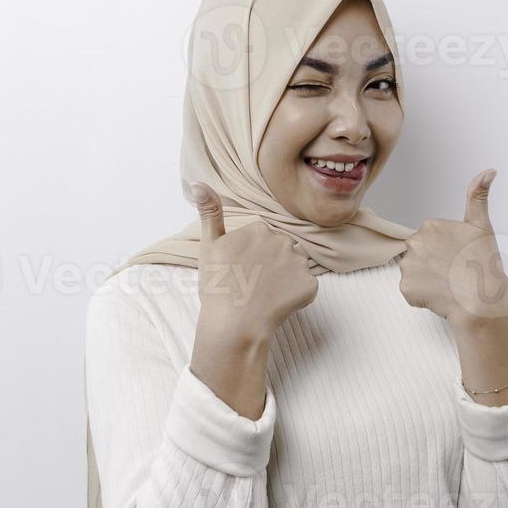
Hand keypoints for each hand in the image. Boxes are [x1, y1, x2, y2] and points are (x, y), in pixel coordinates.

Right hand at [190, 181, 317, 342]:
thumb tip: (197, 182)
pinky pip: (306, 288)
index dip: (252, 258)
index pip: (263, 240)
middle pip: (282, 251)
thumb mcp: (209, 246)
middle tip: (252, 285)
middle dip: (272, 265)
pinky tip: (277, 304)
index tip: (241, 272)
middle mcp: (283, 240)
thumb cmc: (218, 287)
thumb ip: (209, 212)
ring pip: (295, 268)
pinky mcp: (310, 285)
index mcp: (259, 228)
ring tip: (265, 295)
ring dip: (285, 279)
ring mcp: (298, 263)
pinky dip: (296, 297)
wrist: (233, 324)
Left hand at [397, 168, 507, 328]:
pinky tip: (439, 295)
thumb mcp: (481, 225)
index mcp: (430, 226)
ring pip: (415, 272)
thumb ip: (478, 196)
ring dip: (427, 278)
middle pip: (420, 254)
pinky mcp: (406, 288)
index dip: (446, 249)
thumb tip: (489, 171)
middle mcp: (414, 243)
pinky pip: (412, 291)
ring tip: (448, 284)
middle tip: (454, 271)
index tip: (458, 257)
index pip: (431, 239)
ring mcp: (408, 267)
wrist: (481, 300)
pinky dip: (423, 295)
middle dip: (433, 262)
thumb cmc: (483, 263)